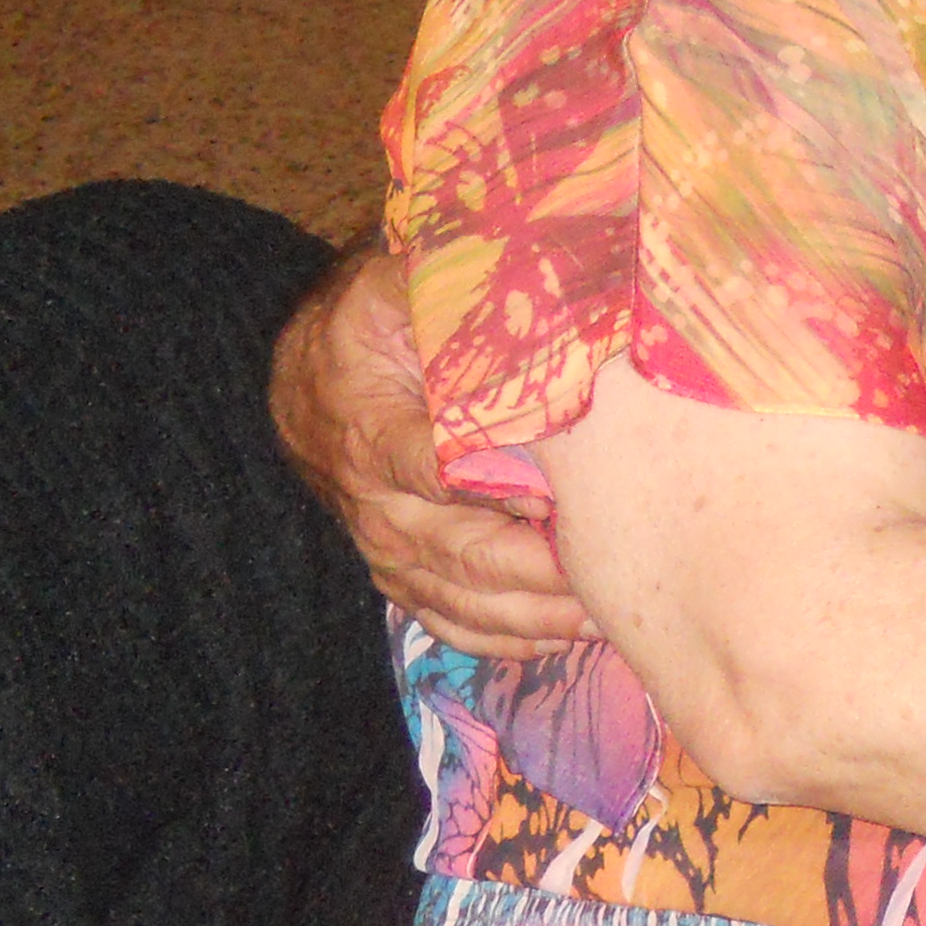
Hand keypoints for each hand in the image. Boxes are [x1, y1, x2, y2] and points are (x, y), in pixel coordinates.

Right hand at [269, 241, 591, 656]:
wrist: (309, 375)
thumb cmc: (375, 322)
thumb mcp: (400, 289)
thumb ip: (454, 297)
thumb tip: (534, 291)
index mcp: (376, 433)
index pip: (441, 475)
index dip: (505, 494)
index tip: (564, 501)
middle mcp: (376, 504)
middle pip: (463, 553)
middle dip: (541, 570)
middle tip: (616, 569)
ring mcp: (385, 548)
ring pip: (463, 599)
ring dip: (535, 613)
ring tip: (608, 611)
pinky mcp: (398, 574)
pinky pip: (451, 621)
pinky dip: (507, 637)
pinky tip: (563, 635)